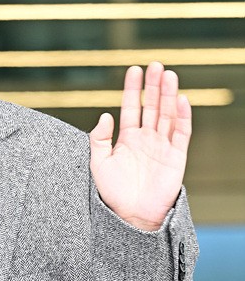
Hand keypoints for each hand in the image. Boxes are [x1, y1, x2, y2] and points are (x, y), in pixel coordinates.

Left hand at [89, 62, 191, 230]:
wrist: (130, 216)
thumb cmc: (113, 193)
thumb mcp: (98, 164)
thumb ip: (99, 139)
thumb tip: (105, 114)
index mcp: (127, 138)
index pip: (132, 107)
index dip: (133, 88)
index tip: (134, 69)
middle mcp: (146, 139)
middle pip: (152, 106)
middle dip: (154, 86)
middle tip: (156, 65)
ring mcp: (162, 146)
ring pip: (167, 115)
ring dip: (169, 95)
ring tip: (169, 75)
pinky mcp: (176, 157)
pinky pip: (181, 133)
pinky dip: (182, 117)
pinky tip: (181, 100)